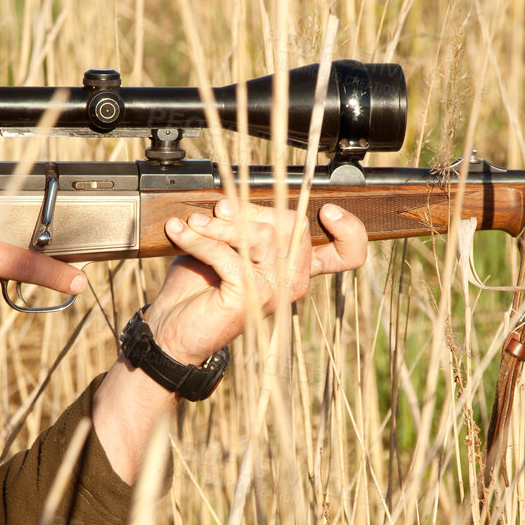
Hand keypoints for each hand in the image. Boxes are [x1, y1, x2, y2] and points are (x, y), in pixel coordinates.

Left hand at [143, 199, 369, 364]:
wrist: (172, 327)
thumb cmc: (199, 284)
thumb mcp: (228, 244)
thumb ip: (247, 222)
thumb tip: (238, 197)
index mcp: (295, 267)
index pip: (347, 254)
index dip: (352, 231)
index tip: (329, 211)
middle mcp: (293, 281)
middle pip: (295, 224)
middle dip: (252, 208)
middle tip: (218, 210)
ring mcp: (277, 290)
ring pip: (261, 235)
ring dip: (220, 225)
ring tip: (194, 223)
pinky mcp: (253, 296)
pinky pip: (230, 254)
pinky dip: (200, 240)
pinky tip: (181, 235)